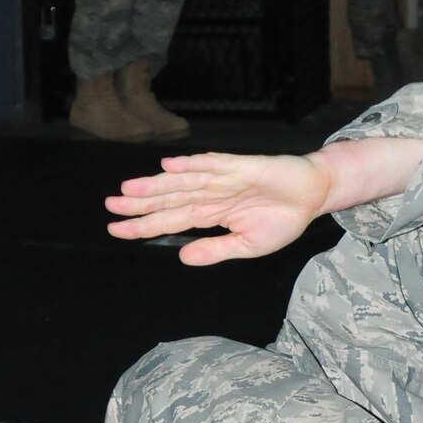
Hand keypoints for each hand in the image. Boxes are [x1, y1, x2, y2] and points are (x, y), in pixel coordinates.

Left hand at [105, 152, 332, 265]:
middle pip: (168, 199)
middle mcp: (209, 194)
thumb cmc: (281, 219)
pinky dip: (191, 165)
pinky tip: (169, 166)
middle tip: (109, 206)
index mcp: (209, 214)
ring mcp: (223, 179)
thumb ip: (215, 250)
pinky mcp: (241, 167)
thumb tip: (183, 257)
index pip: (169, 220)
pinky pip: (212, 165)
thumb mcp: (247, 246)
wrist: (312, 196)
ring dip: (156, 185)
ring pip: (182, 182)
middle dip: (139, 203)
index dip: (143, 225)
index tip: (117, 230)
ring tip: (129, 189)